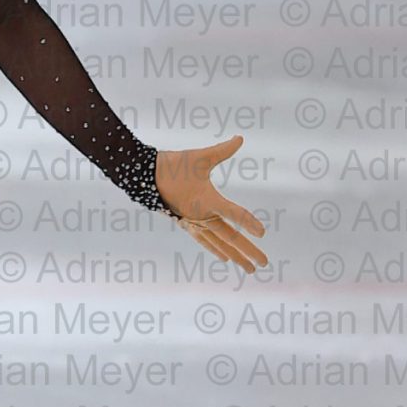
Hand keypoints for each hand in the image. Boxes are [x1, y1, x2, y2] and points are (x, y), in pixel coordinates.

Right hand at [155, 135, 265, 271]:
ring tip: (248, 268)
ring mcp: (193, 222)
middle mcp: (201, 216)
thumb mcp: (199, 156)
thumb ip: (222, 150)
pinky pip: (204, 241)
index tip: (263, 233)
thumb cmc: (173, 165)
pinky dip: (215, 249)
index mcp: (207, 201)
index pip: (234, 214)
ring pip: (218, 243)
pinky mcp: (186, 223)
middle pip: (229, 237)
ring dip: (235, 256)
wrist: (143, 176)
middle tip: (263, 263)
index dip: (249, 222)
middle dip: (247, 250)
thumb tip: (240, 138)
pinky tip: (224, 258)